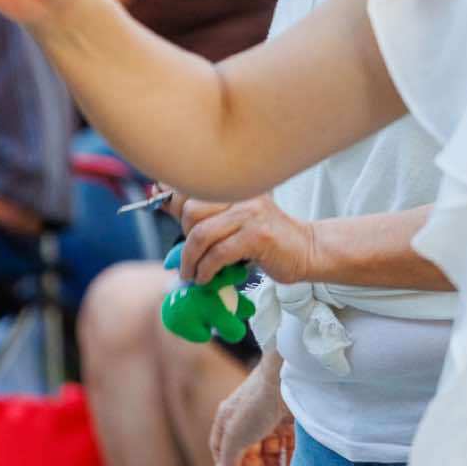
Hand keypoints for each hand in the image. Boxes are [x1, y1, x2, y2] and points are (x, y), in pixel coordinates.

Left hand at [174, 196, 315, 285]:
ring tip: (192, 274)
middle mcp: (243, 195)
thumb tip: (162, 200)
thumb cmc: (268, 239)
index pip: (192, 186)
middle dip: (184, 239)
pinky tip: (206, 279)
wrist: (306, 251)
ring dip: (190, 260)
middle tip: (190, 257)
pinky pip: (218, 254)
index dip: (170, 200)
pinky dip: (205, 271)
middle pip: (191, 210)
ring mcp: (251, 214)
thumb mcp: (235, 219)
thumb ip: (205, 213)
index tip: (160, 209)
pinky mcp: (258, 237)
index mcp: (236, 187)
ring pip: (201, 234)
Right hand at [209, 363, 294, 465]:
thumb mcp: (235, 435)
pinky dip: (287, 462)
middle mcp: (248, 419)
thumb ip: (228, 457)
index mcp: (229, 419)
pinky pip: (287, 446)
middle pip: (249, 454)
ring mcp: (270, 419)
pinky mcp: (290, 419)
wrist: (288, 378)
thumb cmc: (256, 404)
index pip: (223, 449)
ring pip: (269, 452)